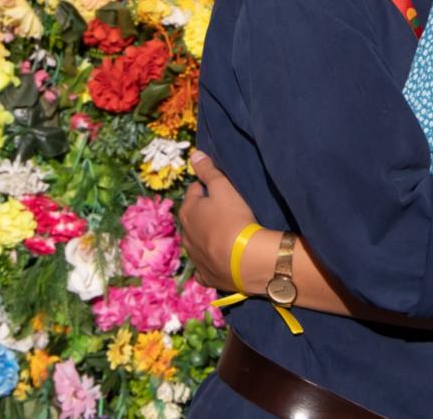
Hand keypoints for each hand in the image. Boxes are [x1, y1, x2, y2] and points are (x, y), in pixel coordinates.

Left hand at [178, 152, 259, 292]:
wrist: (246, 260)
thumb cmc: (234, 219)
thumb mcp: (223, 188)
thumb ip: (208, 171)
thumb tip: (194, 155)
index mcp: (187, 212)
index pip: (194, 191)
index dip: (208, 189)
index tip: (221, 191)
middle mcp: (185, 235)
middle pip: (194, 218)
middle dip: (205, 213)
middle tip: (226, 213)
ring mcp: (194, 258)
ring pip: (197, 241)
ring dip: (207, 237)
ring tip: (226, 235)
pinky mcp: (206, 276)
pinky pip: (204, 267)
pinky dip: (210, 262)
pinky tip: (220, 260)